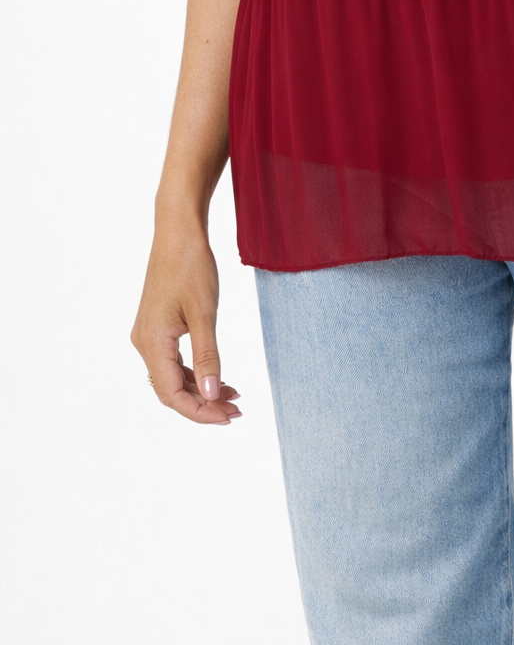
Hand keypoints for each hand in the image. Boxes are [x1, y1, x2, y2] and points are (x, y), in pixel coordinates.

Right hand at [130, 221, 241, 424]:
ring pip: (172, 376)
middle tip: (235, 411)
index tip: (228, 417)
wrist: (179, 231)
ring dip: (200, 389)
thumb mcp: (204, 314)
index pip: (171, 394)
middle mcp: (144, 342)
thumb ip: (207, 357)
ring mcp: (149, 334)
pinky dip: (194, 372)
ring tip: (233, 397)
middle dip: (202, 404)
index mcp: (151, 342)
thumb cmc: (191, 266)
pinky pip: (172, 360)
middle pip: (170, 390)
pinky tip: (217, 375)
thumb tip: (211, 395)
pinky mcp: (157, 326)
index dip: (200, 411)